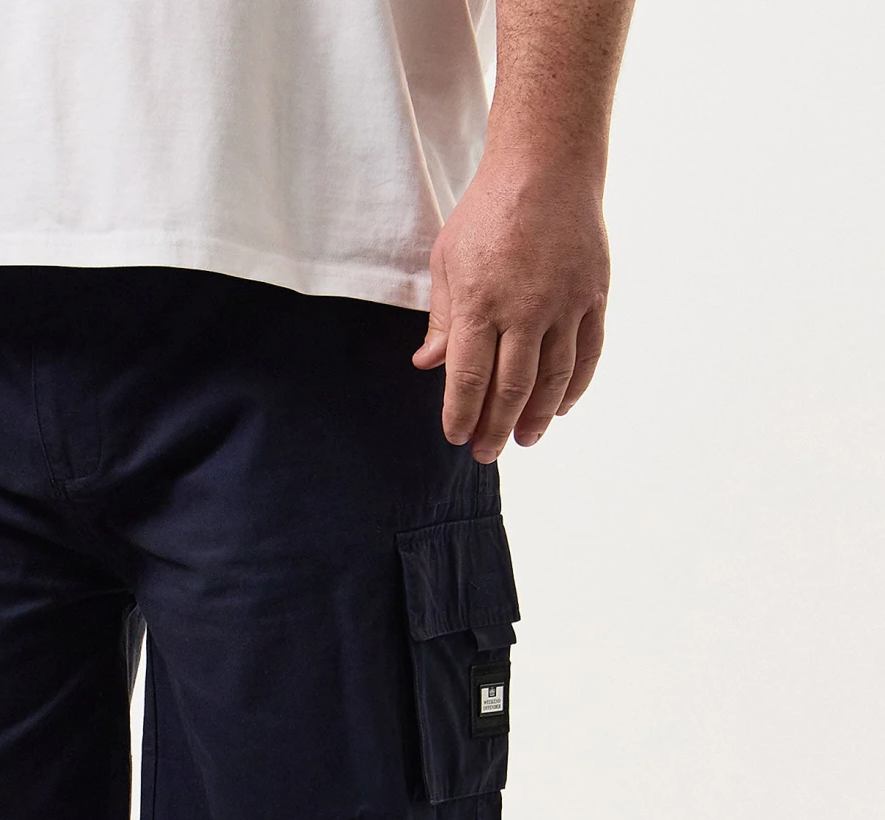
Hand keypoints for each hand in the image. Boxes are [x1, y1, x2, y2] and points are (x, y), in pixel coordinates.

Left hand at [413, 161, 608, 462]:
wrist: (548, 164)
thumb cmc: (488, 212)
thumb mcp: (448, 260)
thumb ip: (442, 318)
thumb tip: (427, 366)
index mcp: (481, 302)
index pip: (469, 378)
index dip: (462, 415)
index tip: (456, 437)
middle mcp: (525, 308)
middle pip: (511, 388)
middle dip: (496, 428)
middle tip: (486, 454)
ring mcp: (565, 303)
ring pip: (553, 379)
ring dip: (538, 417)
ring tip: (524, 440)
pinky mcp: (594, 295)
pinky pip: (588, 354)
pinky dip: (575, 387)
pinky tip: (562, 408)